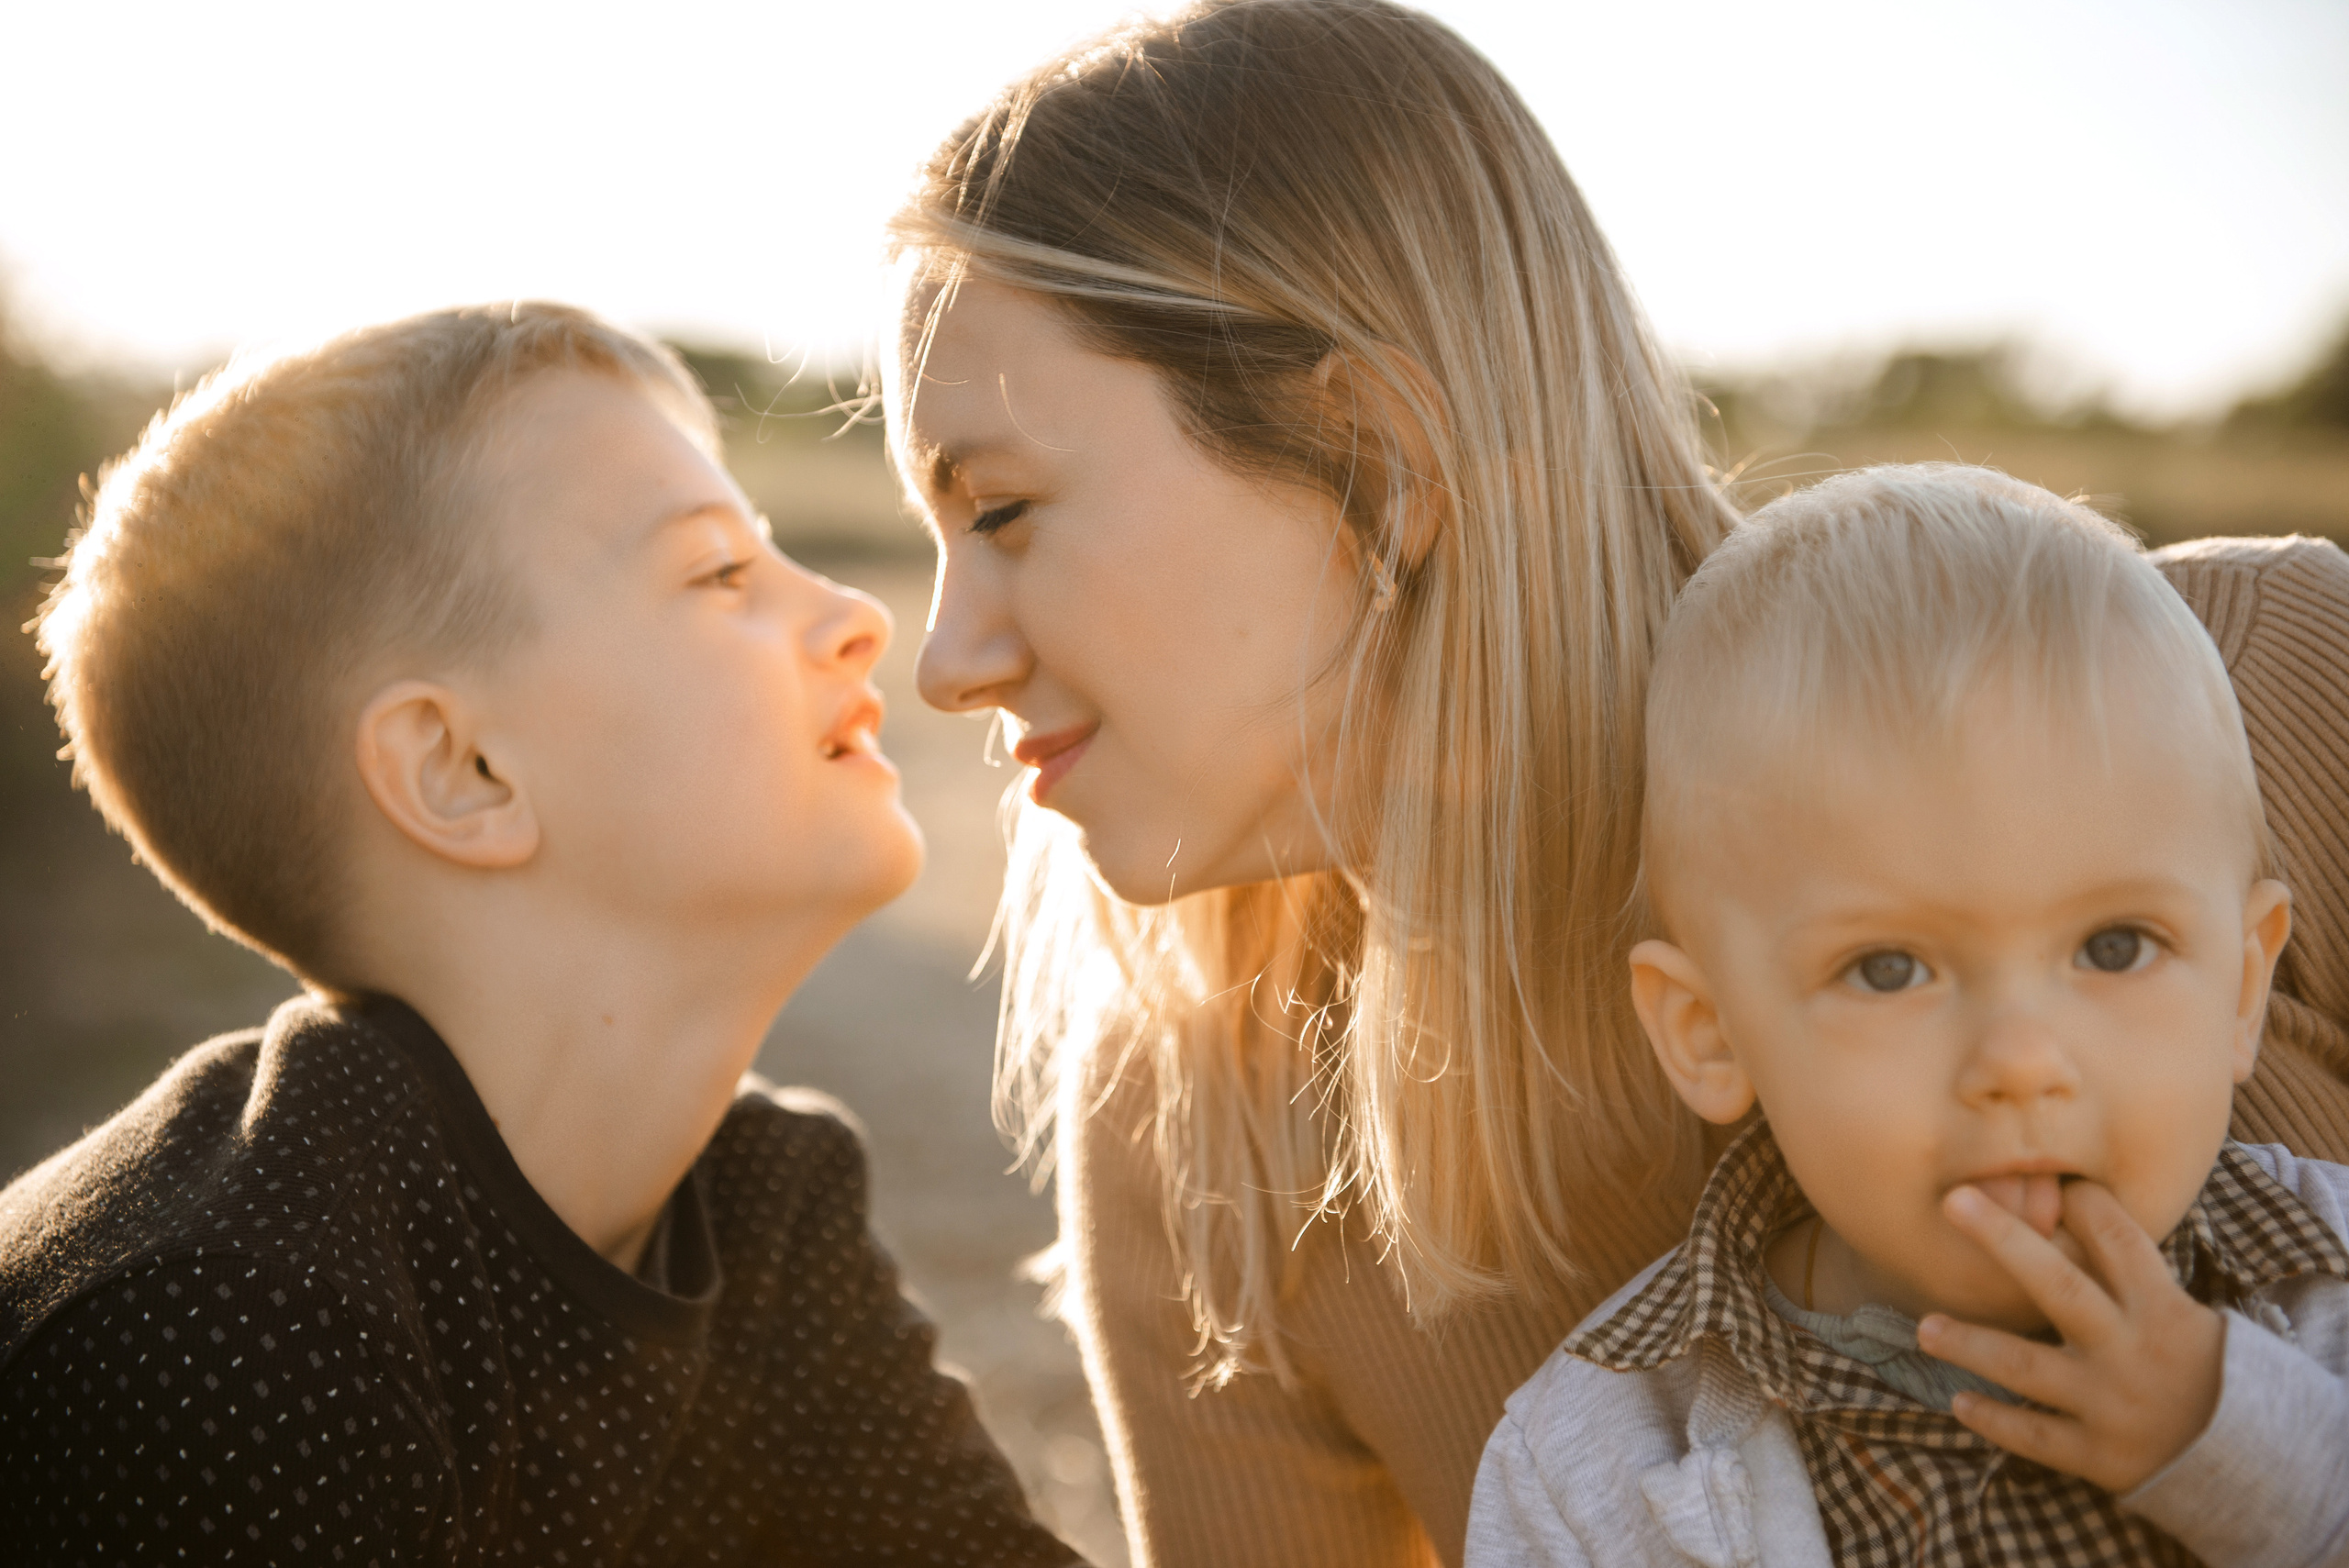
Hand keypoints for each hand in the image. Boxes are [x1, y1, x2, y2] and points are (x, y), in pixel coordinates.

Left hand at [1914, 1179, 2222, 1493]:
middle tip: (1953, 1201)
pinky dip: (1996, 1421)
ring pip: (2029, 1367)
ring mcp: (2112, 1405)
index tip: (2040, 1176)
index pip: (2117, 1239)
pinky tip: (1959, 1403)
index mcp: (2161, 1309)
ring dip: (1972, 1345)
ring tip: (1924, 1328)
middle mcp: (2131, 1351)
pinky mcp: (2100, 1455)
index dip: (2080, 1203)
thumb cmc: (2201, 1371)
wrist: (2253, 1463)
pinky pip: (2035, 1436)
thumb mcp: (2185, 1317)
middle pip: (2060, 1286)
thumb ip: (2127, 1275)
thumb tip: (2061, 1205)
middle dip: (2005, 1241)